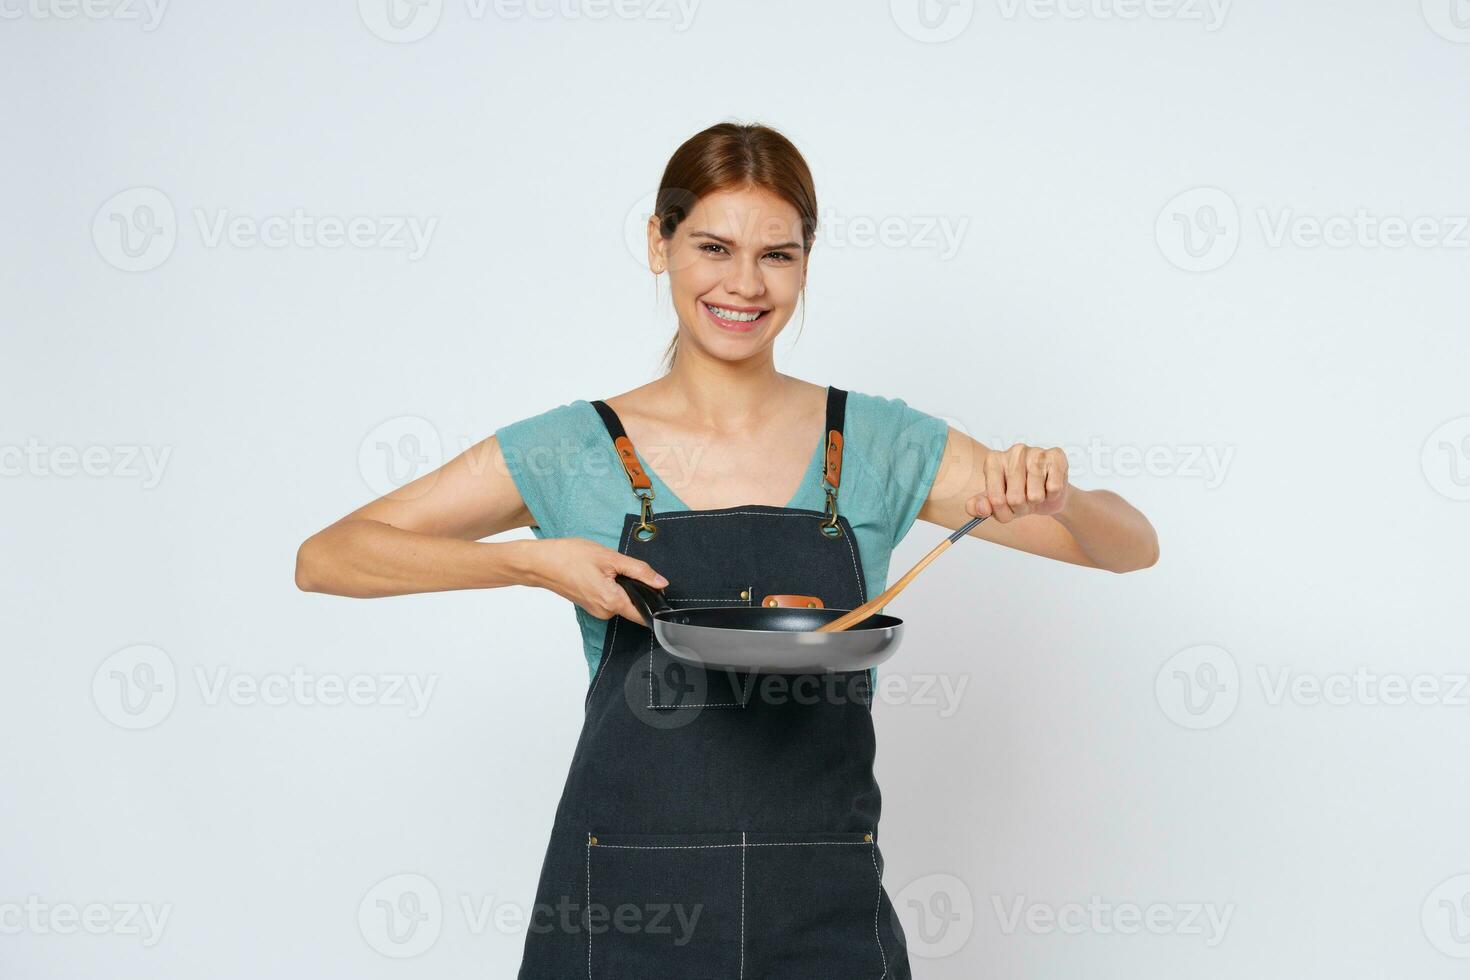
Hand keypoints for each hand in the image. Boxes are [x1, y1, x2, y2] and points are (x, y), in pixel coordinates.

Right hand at [521, 537, 668, 625]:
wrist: (540, 562)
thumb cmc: (569, 557)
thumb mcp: (610, 558)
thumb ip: (639, 571)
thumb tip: (661, 582)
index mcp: (612, 602)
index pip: (645, 614)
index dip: (656, 603)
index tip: (660, 591)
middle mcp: (605, 612)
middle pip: (634, 605)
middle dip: (637, 588)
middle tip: (624, 567)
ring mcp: (596, 610)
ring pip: (622, 600)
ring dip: (622, 585)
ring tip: (607, 567)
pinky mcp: (590, 605)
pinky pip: (610, 599)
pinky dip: (611, 586)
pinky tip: (599, 572)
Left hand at [965, 443, 1069, 522]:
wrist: (1047, 493)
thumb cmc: (1019, 495)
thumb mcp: (996, 503)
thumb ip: (979, 507)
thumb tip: (982, 508)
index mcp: (994, 460)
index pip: (995, 499)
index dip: (1002, 511)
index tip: (1006, 508)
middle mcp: (1014, 451)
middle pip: (1015, 498)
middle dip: (1021, 508)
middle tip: (1024, 501)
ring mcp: (1036, 451)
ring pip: (1035, 495)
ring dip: (1037, 501)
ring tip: (1036, 493)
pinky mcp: (1056, 456)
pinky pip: (1054, 488)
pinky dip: (1052, 495)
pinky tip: (1048, 486)